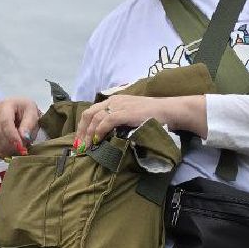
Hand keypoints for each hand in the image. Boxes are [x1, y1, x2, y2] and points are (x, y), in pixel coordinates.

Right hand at [0, 98, 41, 157]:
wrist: (20, 111)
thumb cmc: (27, 112)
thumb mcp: (33, 114)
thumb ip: (29, 125)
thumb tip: (24, 137)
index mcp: (6, 105)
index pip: (5, 122)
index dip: (12, 136)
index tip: (21, 147)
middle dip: (9, 145)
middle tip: (20, 152)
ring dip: (4, 150)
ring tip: (16, 153)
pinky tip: (8, 153)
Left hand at [74, 95, 206, 147]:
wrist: (169, 111)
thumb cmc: (153, 116)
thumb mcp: (131, 116)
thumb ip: (119, 121)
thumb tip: (106, 136)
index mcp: (114, 101)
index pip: (91, 111)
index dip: (83, 126)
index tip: (80, 140)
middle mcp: (114, 101)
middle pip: (89, 114)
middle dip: (81, 131)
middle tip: (79, 146)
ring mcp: (119, 106)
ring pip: (95, 118)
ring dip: (89, 134)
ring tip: (87, 146)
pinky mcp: (126, 112)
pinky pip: (107, 121)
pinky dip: (100, 131)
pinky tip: (98, 140)